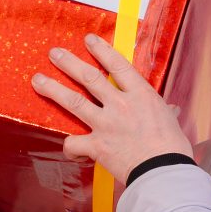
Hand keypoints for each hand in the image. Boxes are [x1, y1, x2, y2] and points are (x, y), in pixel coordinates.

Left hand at [33, 34, 194, 180]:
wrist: (163, 171)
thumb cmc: (172, 148)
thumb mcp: (171, 121)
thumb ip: (164, 112)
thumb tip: (171, 110)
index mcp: (141, 95)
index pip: (118, 65)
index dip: (101, 50)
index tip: (89, 40)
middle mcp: (120, 105)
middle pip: (89, 78)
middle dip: (69, 63)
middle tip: (54, 53)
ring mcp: (106, 124)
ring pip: (74, 101)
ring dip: (53, 89)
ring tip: (37, 80)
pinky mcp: (96, 145)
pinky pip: (74, 142)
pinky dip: (69, 146)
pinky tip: (70, 149)